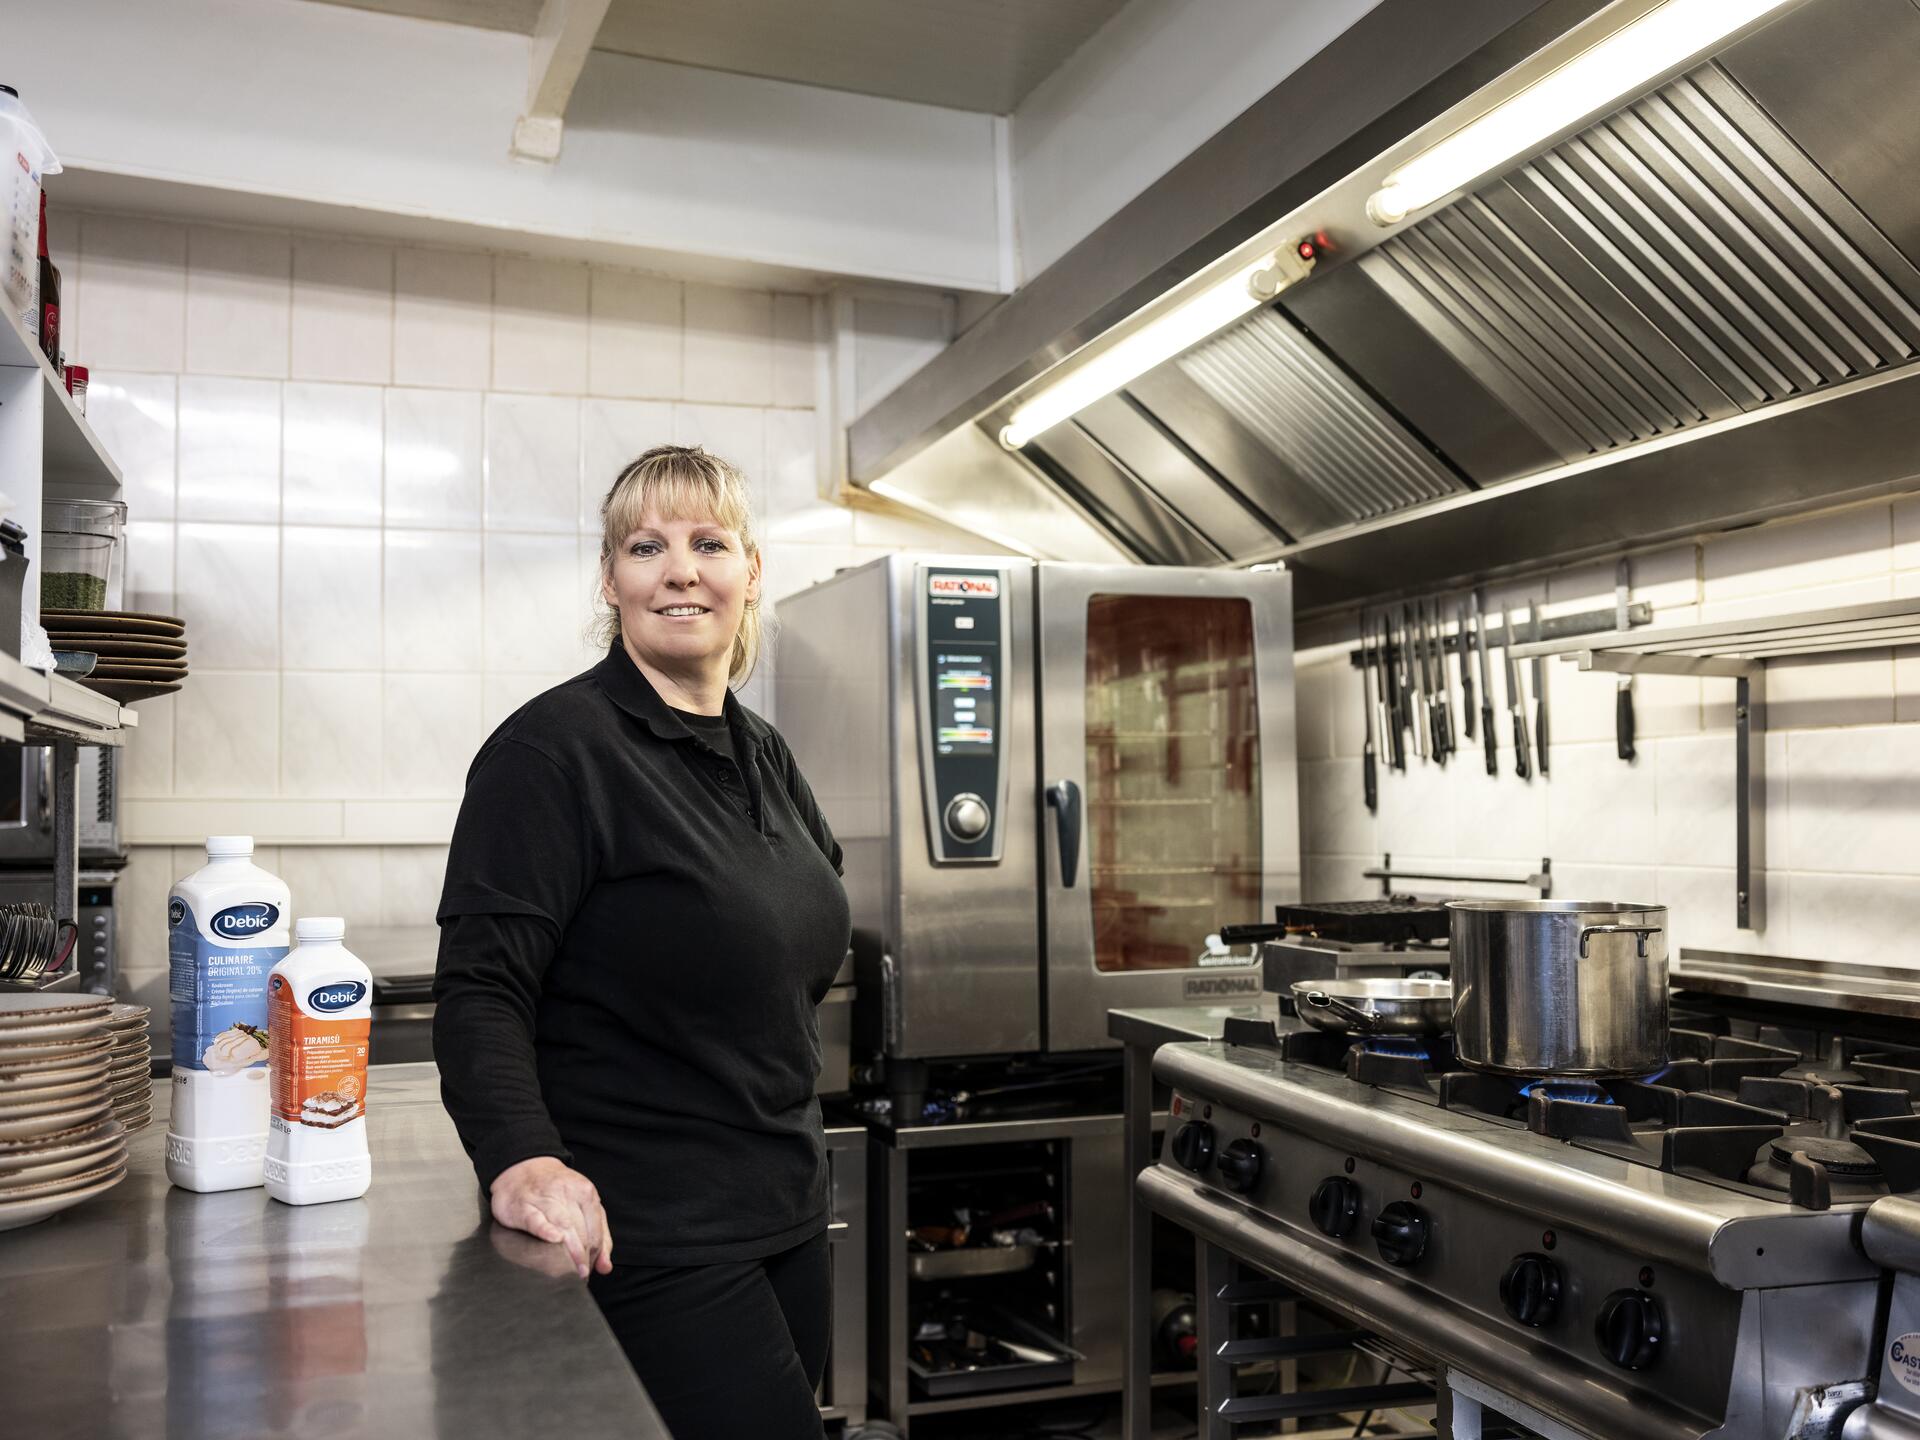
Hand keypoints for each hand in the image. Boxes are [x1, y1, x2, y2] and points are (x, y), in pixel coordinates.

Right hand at [489, 1156, 613, 1278]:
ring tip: (573, 1268)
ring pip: (563, 1225)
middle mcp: (567, 1193)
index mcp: (586, 1192)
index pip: (596, 1230)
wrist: (523, 1168)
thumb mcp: (584, 1205)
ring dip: (570, 1250)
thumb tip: (605, 1267)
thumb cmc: (558, 1192)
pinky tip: (555, 1239)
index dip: (596, 1253)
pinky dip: (547, 1230)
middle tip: (581, 1273)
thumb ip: (599, 1235)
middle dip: (583, 1255)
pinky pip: (536, 1219)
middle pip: (581, 1230)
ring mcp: (545, 1197)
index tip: (590, 1269)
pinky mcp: (523, 1205)